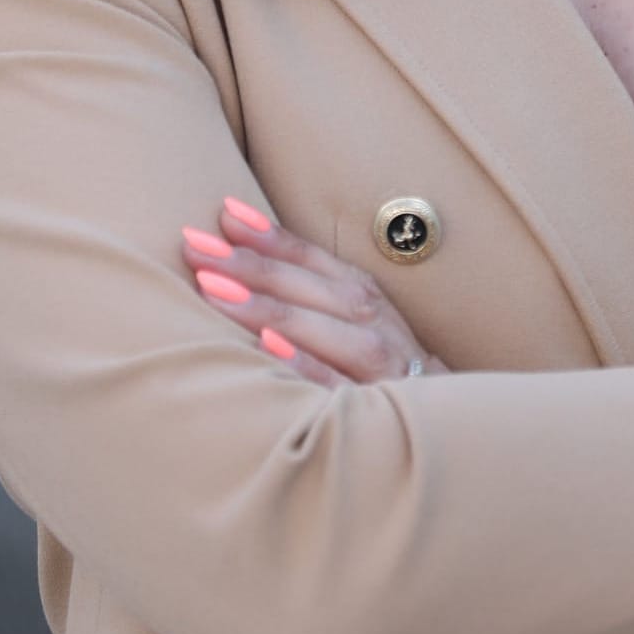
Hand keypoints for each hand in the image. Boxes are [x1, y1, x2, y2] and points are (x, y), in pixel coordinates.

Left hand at [178, 195, 448, 388]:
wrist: (436, 419)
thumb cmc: (377, 363)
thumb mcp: (351, 317)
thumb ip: (306, 288)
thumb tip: (238, 248)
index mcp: (364, 293)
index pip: (312, 258)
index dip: (268, 235)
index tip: (222, 213)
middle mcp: (373, 321)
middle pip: (309, 287)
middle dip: (252, 265)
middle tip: (197, 249)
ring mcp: (377, 363)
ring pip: (322, 329)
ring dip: (269, 307)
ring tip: (215, 290)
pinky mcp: (374, 406)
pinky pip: (335, 383)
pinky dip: (305, 363)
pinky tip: (268, 347)